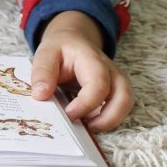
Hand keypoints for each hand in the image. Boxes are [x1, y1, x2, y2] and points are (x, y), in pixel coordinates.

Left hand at [31, 10, 133, 131]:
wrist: (72, 40)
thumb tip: (41, 95)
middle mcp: (109, 70)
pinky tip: (90, 121)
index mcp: (91, 59)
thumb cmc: (61, 48)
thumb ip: (42, 72)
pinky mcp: (115, 90)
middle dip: (106, 118)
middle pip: (123, 96)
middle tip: (83, 125)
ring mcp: (115, 80)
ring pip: (126, 104)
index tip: (69, 114)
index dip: (86, 104)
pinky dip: (108, 119)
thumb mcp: (46, 53)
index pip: (99, 83)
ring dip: (110, 120)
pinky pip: (120, 107)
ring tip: (88, 126)